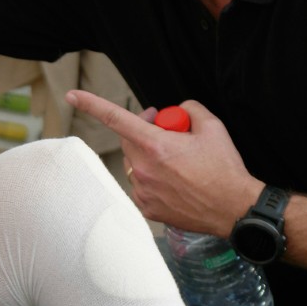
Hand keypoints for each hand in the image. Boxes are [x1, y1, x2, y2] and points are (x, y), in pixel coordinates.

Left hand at [66, 91, 259, 233]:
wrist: (234, 209)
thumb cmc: (224, 169)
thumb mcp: (213, 128)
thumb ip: (190, 109)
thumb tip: (177, 110)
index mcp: (156, 146)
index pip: (117, 119)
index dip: (92, 105)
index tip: (72, 96)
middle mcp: (144, 169)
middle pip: (129, 140)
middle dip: (143, 130)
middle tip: (166, 129)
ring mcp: (143, 191)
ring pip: (135, 164)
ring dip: (149, 157)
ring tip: (177, 161)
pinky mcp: (147, 208)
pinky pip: (141, 185)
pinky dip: (153, 179)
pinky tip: (175, 181)